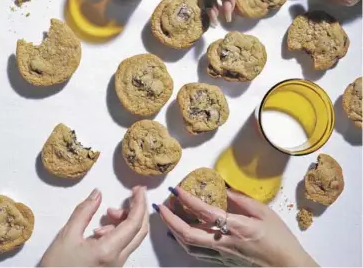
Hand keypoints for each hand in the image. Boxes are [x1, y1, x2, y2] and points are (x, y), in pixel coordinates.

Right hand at [40, 187, 148, 266]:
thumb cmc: (57, 266)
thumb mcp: (67, 236)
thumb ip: (84, 212)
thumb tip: (97, 193)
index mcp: (109, 250)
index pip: (134, 223)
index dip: (139, 203)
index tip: (139, 188)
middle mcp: (119, 260)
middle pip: (140, 231)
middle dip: (138, 209)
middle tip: (132, 194)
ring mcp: (117, 265)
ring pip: (132, 238)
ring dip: (126, 220)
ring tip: (107, 213)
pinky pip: (123, 245)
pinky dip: (119, 231)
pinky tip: (101, 229)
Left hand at [154, 187, 317, 266]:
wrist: (288, 267)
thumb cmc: (280, 239)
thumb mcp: (264, 212)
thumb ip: (241, 199)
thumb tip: (222, 187)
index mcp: (236, 228)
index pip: (205, 212)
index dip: (187, 200)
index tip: (175, 189)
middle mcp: (224, 243)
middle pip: (188, 234)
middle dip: (170, 220)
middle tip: (160, 206)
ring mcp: (222, 254)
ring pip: (189, 246)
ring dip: (174, 230)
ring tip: (167, 216)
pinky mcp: (222, 260)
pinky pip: (197, 252)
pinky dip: (183, 241)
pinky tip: (179, 233)